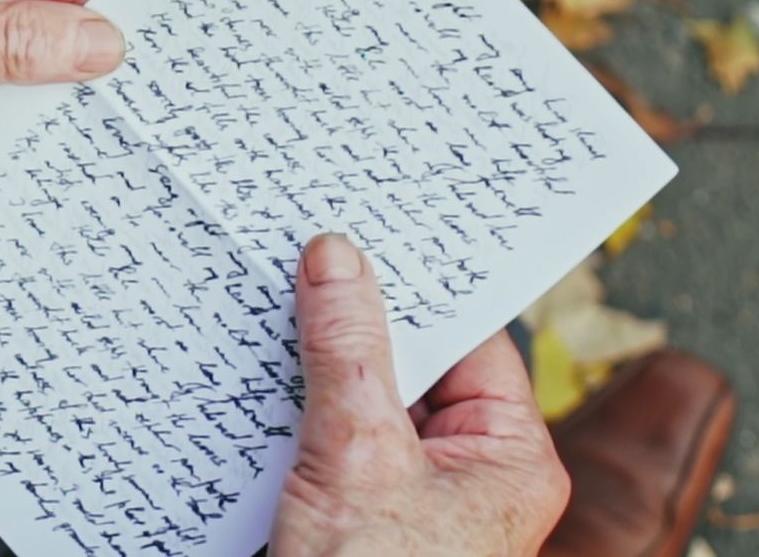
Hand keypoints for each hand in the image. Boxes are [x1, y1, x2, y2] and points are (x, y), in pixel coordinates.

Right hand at [272, 234, 568, 555]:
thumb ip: (347, 349)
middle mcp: (471, 477)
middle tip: (300, 267)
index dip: (414, 288)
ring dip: (314, 375)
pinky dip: (294, 422)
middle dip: (352, 328)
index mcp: (507, 456)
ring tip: (265, 325)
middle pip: (412, 369)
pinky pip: (333, 448)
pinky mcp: (362, 522)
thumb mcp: (356, 453)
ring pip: (365, 407)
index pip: (468, 339)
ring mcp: (415, 504)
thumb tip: (338, 258)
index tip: (360, 237)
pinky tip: (252, 394)